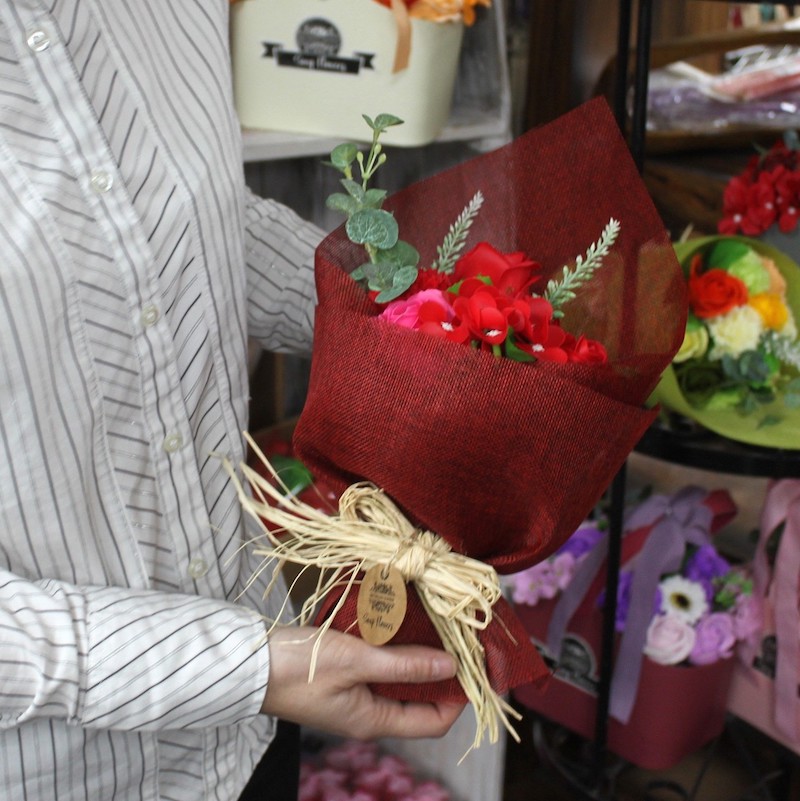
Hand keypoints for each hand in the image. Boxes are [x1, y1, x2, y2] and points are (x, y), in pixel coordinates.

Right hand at [261, 626, 463, 739]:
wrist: (249, 664)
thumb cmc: (300, 666)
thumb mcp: (356, 661)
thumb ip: (404, 663)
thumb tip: (451, 667)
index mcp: (374, 720)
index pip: (433, 722)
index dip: (458, 697)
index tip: (474, 664)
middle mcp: (368, 713)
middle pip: (419, 698)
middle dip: (439, 670)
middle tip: (456, 635)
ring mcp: (353, 694)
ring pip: (399, 678)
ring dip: (416, 654)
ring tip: (433, 623)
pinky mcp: (341, 675)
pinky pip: (378, 665)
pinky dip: (392, 646)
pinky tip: (399, 621)